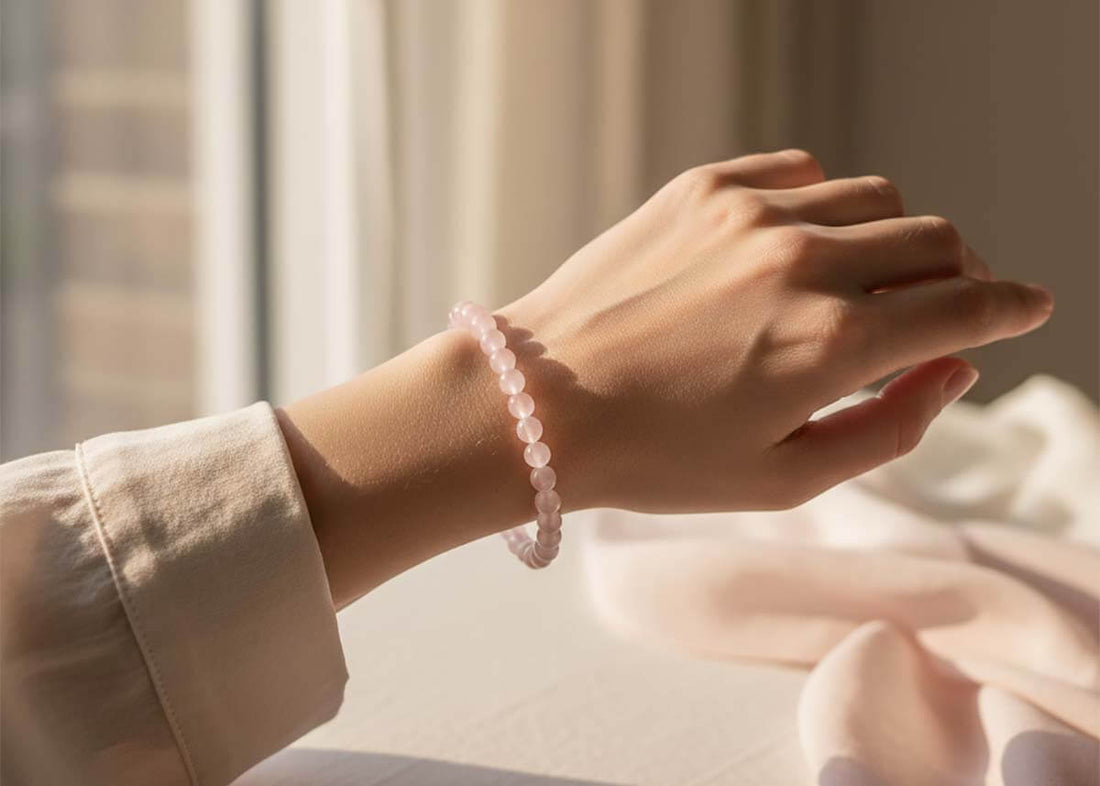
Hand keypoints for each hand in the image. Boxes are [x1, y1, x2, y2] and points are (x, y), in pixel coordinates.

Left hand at [500, 150, 1052, 512]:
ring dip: (895, 239)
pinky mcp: (701, 186)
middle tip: (947, 306)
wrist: (535, 402)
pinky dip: (825, 203)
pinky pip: (802, 170)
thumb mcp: (784, 477)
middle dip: (962, 275)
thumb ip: (890, 426)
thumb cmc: (653, 459)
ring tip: (868, 282)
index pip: (967, 306)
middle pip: (937, 242)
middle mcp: (803, 262)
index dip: (1013, 307)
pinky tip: (801, 244)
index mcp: (832, 345)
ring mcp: (750, 212)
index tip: (1028, 307)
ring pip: (876, 198)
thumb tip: (952, 369)